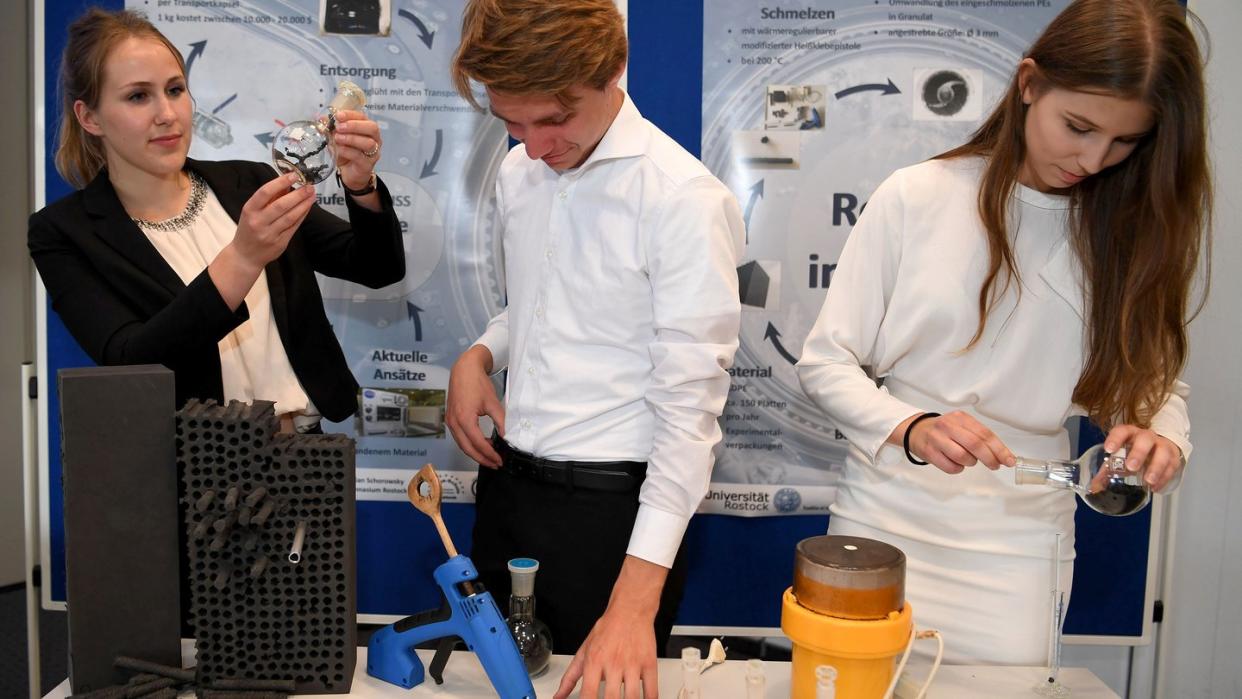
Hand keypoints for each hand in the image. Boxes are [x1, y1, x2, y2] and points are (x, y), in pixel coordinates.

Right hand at [230, 171, 315, 269]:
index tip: (293, 175)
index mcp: (249, 210)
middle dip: (298, 194)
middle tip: (309, 186)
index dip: (280, 182)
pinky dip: (302, 215)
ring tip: (312, 195)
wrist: (245, 256)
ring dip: (304, 204)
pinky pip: (294, 226)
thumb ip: (269, 198)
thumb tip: (286, 184)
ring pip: (290, 216)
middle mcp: (258, 222)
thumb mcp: (252, 211)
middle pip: (281, 205)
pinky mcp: (280, 243)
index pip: (265, 192)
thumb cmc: (249, 229)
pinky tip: (307, 207)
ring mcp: (269, 234)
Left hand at [330, 109, 380, 189]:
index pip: (362, 117)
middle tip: (339, 127)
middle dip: (355, 126)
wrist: (348, 173)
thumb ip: (331, 128)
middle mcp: (374, 139)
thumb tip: (321, 118)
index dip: (351, 114)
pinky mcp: (368, 164)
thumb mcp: (336, 138)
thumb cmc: (345, 153)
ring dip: (351, 139)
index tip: (338, 115)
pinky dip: (348, 151)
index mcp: (366, 128)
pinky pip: (360, 156)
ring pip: (368, 143)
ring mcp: (373, 152)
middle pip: (372, 128)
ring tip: (337, 138)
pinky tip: (339, 149)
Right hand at [445, 345, 504, 466]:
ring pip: (462, 445)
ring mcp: (450, 421)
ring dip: (476, 453)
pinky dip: (470, 444)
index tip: (499, 460)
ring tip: (491, 456)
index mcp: (464, 419)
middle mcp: (454, 422)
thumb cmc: (476, 383)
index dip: (490, 454)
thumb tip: (506, 436)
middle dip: (482, 459)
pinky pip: (459, 437)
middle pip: (467, 449)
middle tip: (495, 464)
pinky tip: (482, 444)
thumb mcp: (493, 403)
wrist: (464, 370)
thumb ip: (500, 422)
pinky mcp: (450, 419)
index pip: (478, 444)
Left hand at [554, 557, 665, 698]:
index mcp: (594, 661)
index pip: (588, 694)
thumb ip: (570, 678)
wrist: (630, 610)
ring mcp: (633, 664)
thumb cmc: (607, 630)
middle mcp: (613, 663)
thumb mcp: (583, 652)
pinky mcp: (649, 664)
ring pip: (632, 697)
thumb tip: (558, 697)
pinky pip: (652, 690)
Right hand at [901, 410, 1015, 473]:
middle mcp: (948, 426)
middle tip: (995, 466)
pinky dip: (958, 468)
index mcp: (960, 418)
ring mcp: (937, 439)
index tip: (1009, 460)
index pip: (985, 434)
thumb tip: (1002, 456)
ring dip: (971, 462)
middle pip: (976, 445)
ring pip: (963, 457)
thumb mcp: (962, 426)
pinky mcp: (929, 452)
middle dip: (990, 458)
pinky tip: (956, 463)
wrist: (915, 430)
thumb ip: (980, 437)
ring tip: (968, 460)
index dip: (999, 449)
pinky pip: (951, 467)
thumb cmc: (944, 431)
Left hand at [1103, 425, 1183, 491]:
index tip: (1109, 449)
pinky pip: (1172, 465)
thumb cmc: (1133, 452)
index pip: (1122, 431)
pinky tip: (1155, 487)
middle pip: (1145, 439)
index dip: (1115, 439)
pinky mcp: (1173, 456)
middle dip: (1139, 453)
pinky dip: (1164, 478)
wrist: (1157, 448)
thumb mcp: (1120, 457)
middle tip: (1131, 467)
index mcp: (1129, 434)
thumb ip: (1107, 470)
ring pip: (1163, 452)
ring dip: (1156, 467)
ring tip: (1148, 481)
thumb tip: (1095, 487)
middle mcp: (1146, 437)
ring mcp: (1162, 445)